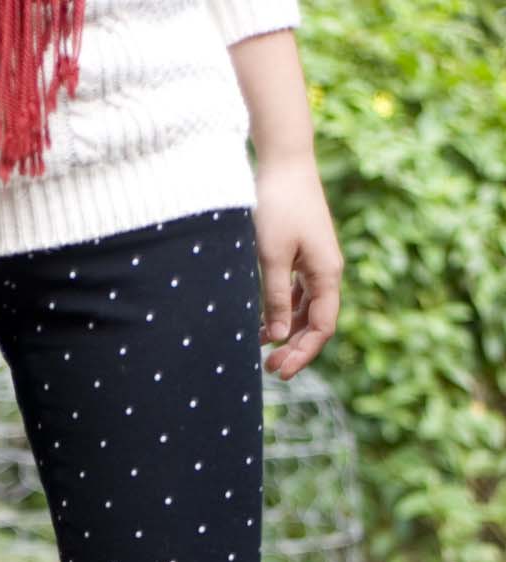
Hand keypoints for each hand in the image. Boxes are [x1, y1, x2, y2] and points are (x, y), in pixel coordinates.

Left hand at [253, 155, 342, 380]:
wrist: (284, 161)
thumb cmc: (278, 205)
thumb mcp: (272, 256)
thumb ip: (276, 298)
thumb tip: (279, 337)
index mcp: (327, 273)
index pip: (322, 327)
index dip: (304, 353)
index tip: (281, 372)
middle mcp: (327, 271)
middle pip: (316, 322)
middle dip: (295, 348)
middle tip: (269, 368)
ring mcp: (316, 262)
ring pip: (306, 309)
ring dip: (288, 332)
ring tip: (263, 351)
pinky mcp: (304, 254)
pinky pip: (298, 293)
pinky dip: (283, 310)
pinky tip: (263, 324)